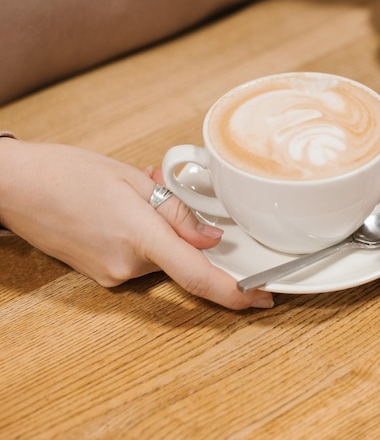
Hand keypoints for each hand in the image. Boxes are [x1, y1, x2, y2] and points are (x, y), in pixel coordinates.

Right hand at [0, 139, 273, 309]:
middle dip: (185, 232)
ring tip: (139, 191)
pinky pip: (139, 258)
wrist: (16, 187)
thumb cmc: (67, 174)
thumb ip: (176, 213)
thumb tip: (210, 238)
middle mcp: (127, 266)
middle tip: (163, 190)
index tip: (263, 297)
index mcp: (140, 237)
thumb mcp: (132, 181)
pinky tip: (126, 208)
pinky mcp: (101, 274)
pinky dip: (144, 237)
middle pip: (181, 259)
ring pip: (160, 256)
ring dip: (161, 229)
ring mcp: (111, 274)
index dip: (236, 293)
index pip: (198, 276)